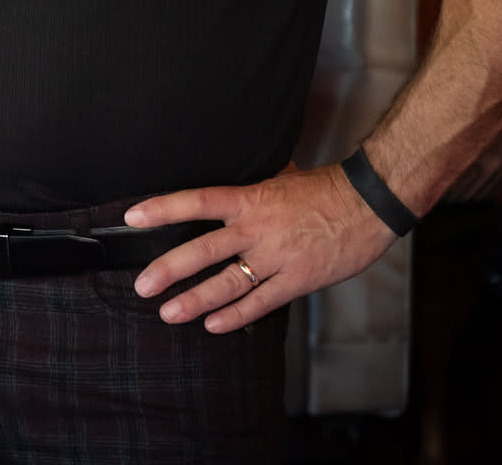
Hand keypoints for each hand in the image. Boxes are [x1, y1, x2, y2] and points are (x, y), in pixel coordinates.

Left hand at [124, 163, 395, 331]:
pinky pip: (262, 302)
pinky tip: (214, 324)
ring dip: (196, 300)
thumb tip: (220, 183)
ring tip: (169, 312)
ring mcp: (278, 257)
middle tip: (143, 285)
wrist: (369, 203)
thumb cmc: (322, 189)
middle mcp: (258, 229)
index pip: (197, 201)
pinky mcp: (298, 280)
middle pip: (204, 250)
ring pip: (229, 282)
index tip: (132, 218)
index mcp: (250, 199)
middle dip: (170, 269)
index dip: (163, 209)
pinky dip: (237, 315)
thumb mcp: (277, 177)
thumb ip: (247, 189)